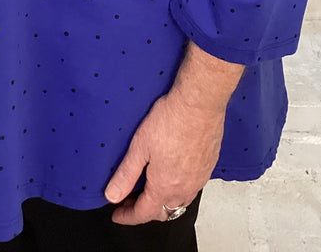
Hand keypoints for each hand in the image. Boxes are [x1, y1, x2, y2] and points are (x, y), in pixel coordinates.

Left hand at [103, 86, 223, 224]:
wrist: (199, 104)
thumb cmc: (170, 120)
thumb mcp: (139, 147)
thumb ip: (125, 175)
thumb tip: (112, 196)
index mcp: (165, 187)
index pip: (143, 213)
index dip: (127, 216)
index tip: (117, 215)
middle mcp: (184, 189)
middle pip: (163, 212)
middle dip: (145, 210)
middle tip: (130, 199)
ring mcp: (199, 179)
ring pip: (180, 202)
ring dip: (164, 201)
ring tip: (151, 188)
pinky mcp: (208, 166)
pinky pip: (193, 187)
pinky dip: (179, 189)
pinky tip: (172, 173)